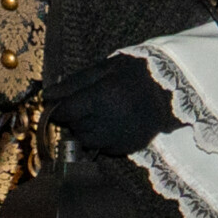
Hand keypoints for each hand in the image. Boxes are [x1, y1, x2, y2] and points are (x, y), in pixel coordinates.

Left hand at [50, 55, 179, 157]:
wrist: (170, 90)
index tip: (58, 105)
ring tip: (98, 114)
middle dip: (73, 117)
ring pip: (86, 140)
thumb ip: (74, 83)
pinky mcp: (127, 147)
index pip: (66, 111)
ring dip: (85, 129)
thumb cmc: (134, 73)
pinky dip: (102, 138)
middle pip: (74, 127)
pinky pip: (103, 147)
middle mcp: (108, 121)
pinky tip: (112, 123)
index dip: (58, 109)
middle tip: (84, 105)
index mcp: (101, 97)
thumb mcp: (104, 69)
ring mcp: (118, 137)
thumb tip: (47, 95)